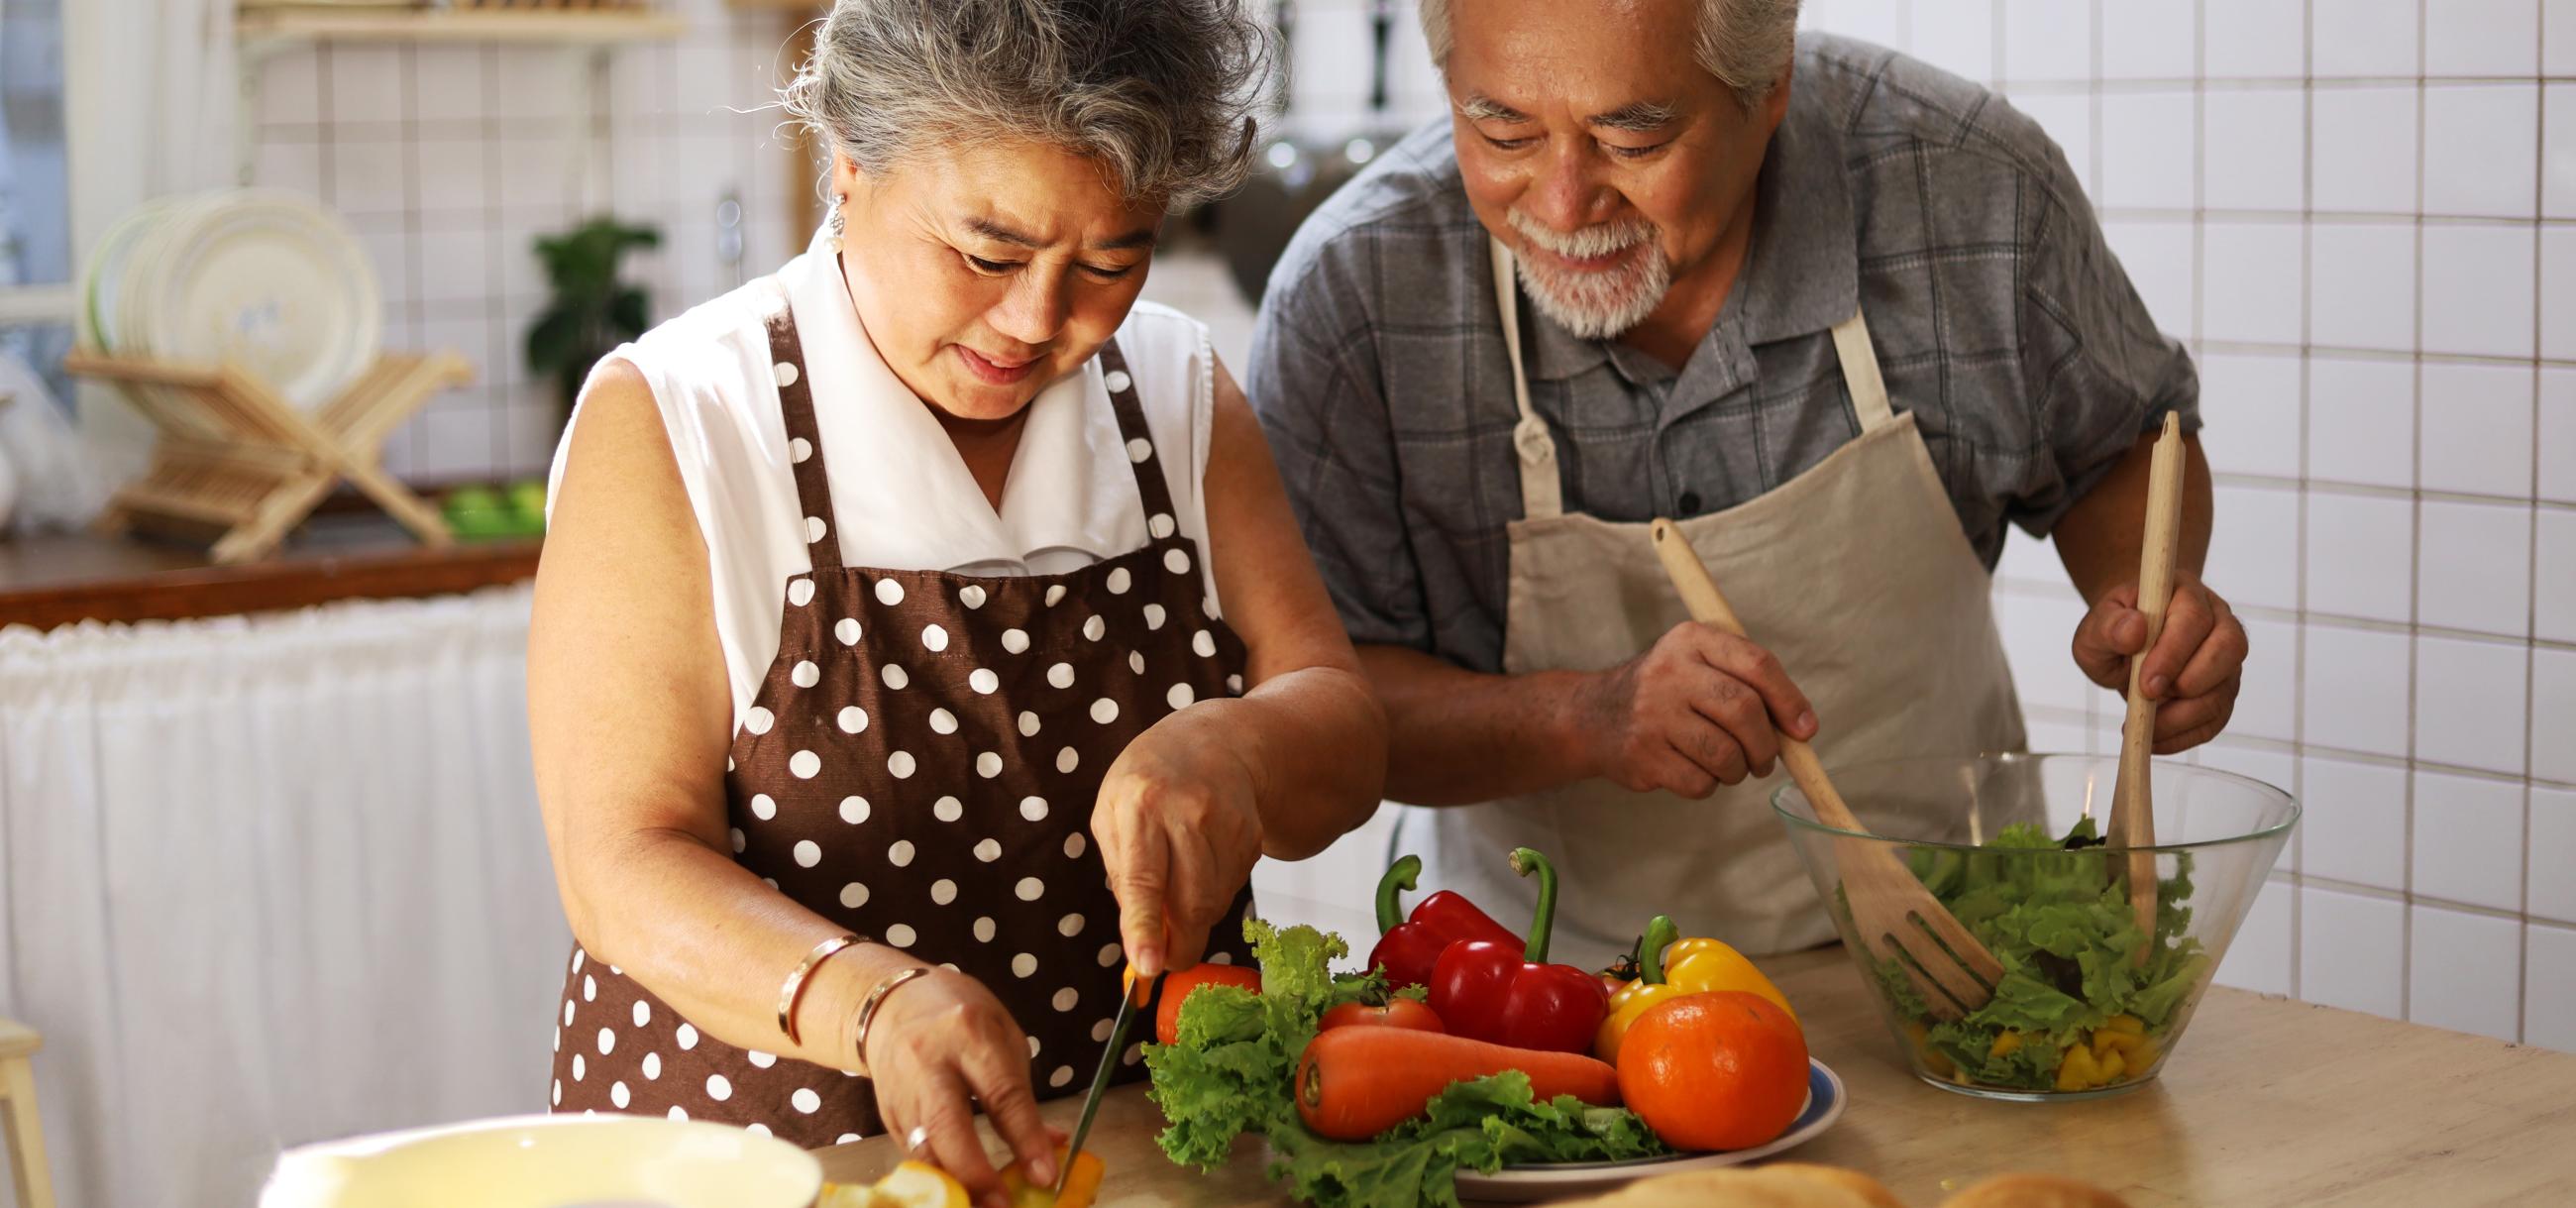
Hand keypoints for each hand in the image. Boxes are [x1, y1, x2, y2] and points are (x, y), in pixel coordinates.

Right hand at [858, 965, 1058, 1207]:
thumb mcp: (1004, 1037)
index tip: (1046, 1175)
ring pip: (922, 1149)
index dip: (1025, 1138)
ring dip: (954, 1186)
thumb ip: (1022, 1093)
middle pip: (947, 1125)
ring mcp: (901, 1091)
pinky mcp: (886, 1116)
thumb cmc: (961, 1018)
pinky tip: (961, 1197)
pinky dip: (939, 1180)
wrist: (892, 1005)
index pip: (1001, 1092)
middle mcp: (929, 1062)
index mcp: (970, 1034)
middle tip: (1002, 1207)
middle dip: (975, 1173)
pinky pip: (914, 1156)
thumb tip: (1053, 1146)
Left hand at [1092, 704, 1264, 976]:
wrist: (1215, 742)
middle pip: (1191, 903)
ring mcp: (1227, 822)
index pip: (1143, 878)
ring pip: (1215, 903)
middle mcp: (1187, 812)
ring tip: (1178, 887)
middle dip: (1179, 946)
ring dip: (1195, 917)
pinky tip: (1202, 864)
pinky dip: (1214, 893)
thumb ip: (1121, 874)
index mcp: (1139, 804)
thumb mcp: (1112, 813)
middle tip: (1164, 959)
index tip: (1147, 967)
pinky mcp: (1252, 835)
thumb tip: (1137, 940)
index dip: (1145, 927)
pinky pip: (1233, 889)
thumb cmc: (1148, 782)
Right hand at [1575, 621, 1818, 796]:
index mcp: (1691, 639)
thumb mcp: (1699, 663)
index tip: (1805, 730)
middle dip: (1766, 745)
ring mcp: (1653, 714)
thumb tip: (1801, 728)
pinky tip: (1697, 770)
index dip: (1789, 700)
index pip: (1756, 664)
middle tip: (1765, 759)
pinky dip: (1710, 785)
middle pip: (1744, 711)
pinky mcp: (1643, 754)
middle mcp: (1670, 671)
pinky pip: (1700, 782)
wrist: (1593, 716)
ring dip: (1739, 770)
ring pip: (1725, 754)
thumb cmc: (1668, 692)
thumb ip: (1748, 683)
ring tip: (1731, 766)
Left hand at [2070, 568, 2246, 752]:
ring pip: (2225, 689)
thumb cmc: (2115, 629)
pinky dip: (2185, 736)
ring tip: (2145, 723)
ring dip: (2184, 715)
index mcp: (2184, 594)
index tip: (2146, 683)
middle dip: (2189, 683)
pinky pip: (2217, 719)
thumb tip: (2134, 631)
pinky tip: (2155, 739)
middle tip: (2148, 698)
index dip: (2174, 653)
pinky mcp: (2222, 690)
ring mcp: (2225, 658)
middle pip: (2228, 649)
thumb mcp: (2096, 626)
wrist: (2126, 640)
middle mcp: (2216, 621)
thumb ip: (2108, 626)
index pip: (2193, 617)